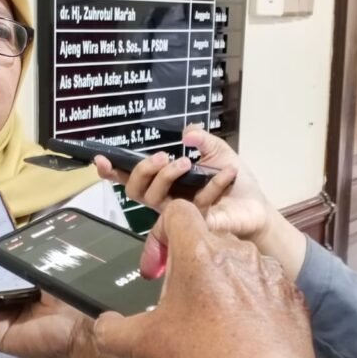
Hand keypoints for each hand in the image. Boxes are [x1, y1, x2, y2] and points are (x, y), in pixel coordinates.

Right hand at [92, 201, 314, 357]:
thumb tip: (104, 325)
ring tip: (216, 323)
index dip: (161, 234)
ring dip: (223, 283)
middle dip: (191, 265)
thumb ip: (111, 330)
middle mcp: (238, 252)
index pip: (178, 211)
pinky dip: (253, 302)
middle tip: (183, 305)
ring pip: (239, 263)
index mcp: (199, 252)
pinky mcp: (293, 296)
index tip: (158, 269)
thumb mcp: (141, 346)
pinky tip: (244, 334)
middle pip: (207, 240)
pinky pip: (266, 287)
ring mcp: (270, 273)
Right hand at [93, 126, 274, 241]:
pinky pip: (197, 204)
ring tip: (184, 162)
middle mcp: (167, 200)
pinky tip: (228, 172)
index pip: (133, 178)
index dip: (113, 171)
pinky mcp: (197, 224)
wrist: (256, 207)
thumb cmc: (233, 183)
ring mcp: (179, 214)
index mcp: (166, 182)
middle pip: (136, 191)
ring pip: (155, 200)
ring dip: (165, 177)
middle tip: (161, 156)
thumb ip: (202, 139)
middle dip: (142, 171)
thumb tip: (186, 133)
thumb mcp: (218, 152)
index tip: (100, 159)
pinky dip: (214, 184)